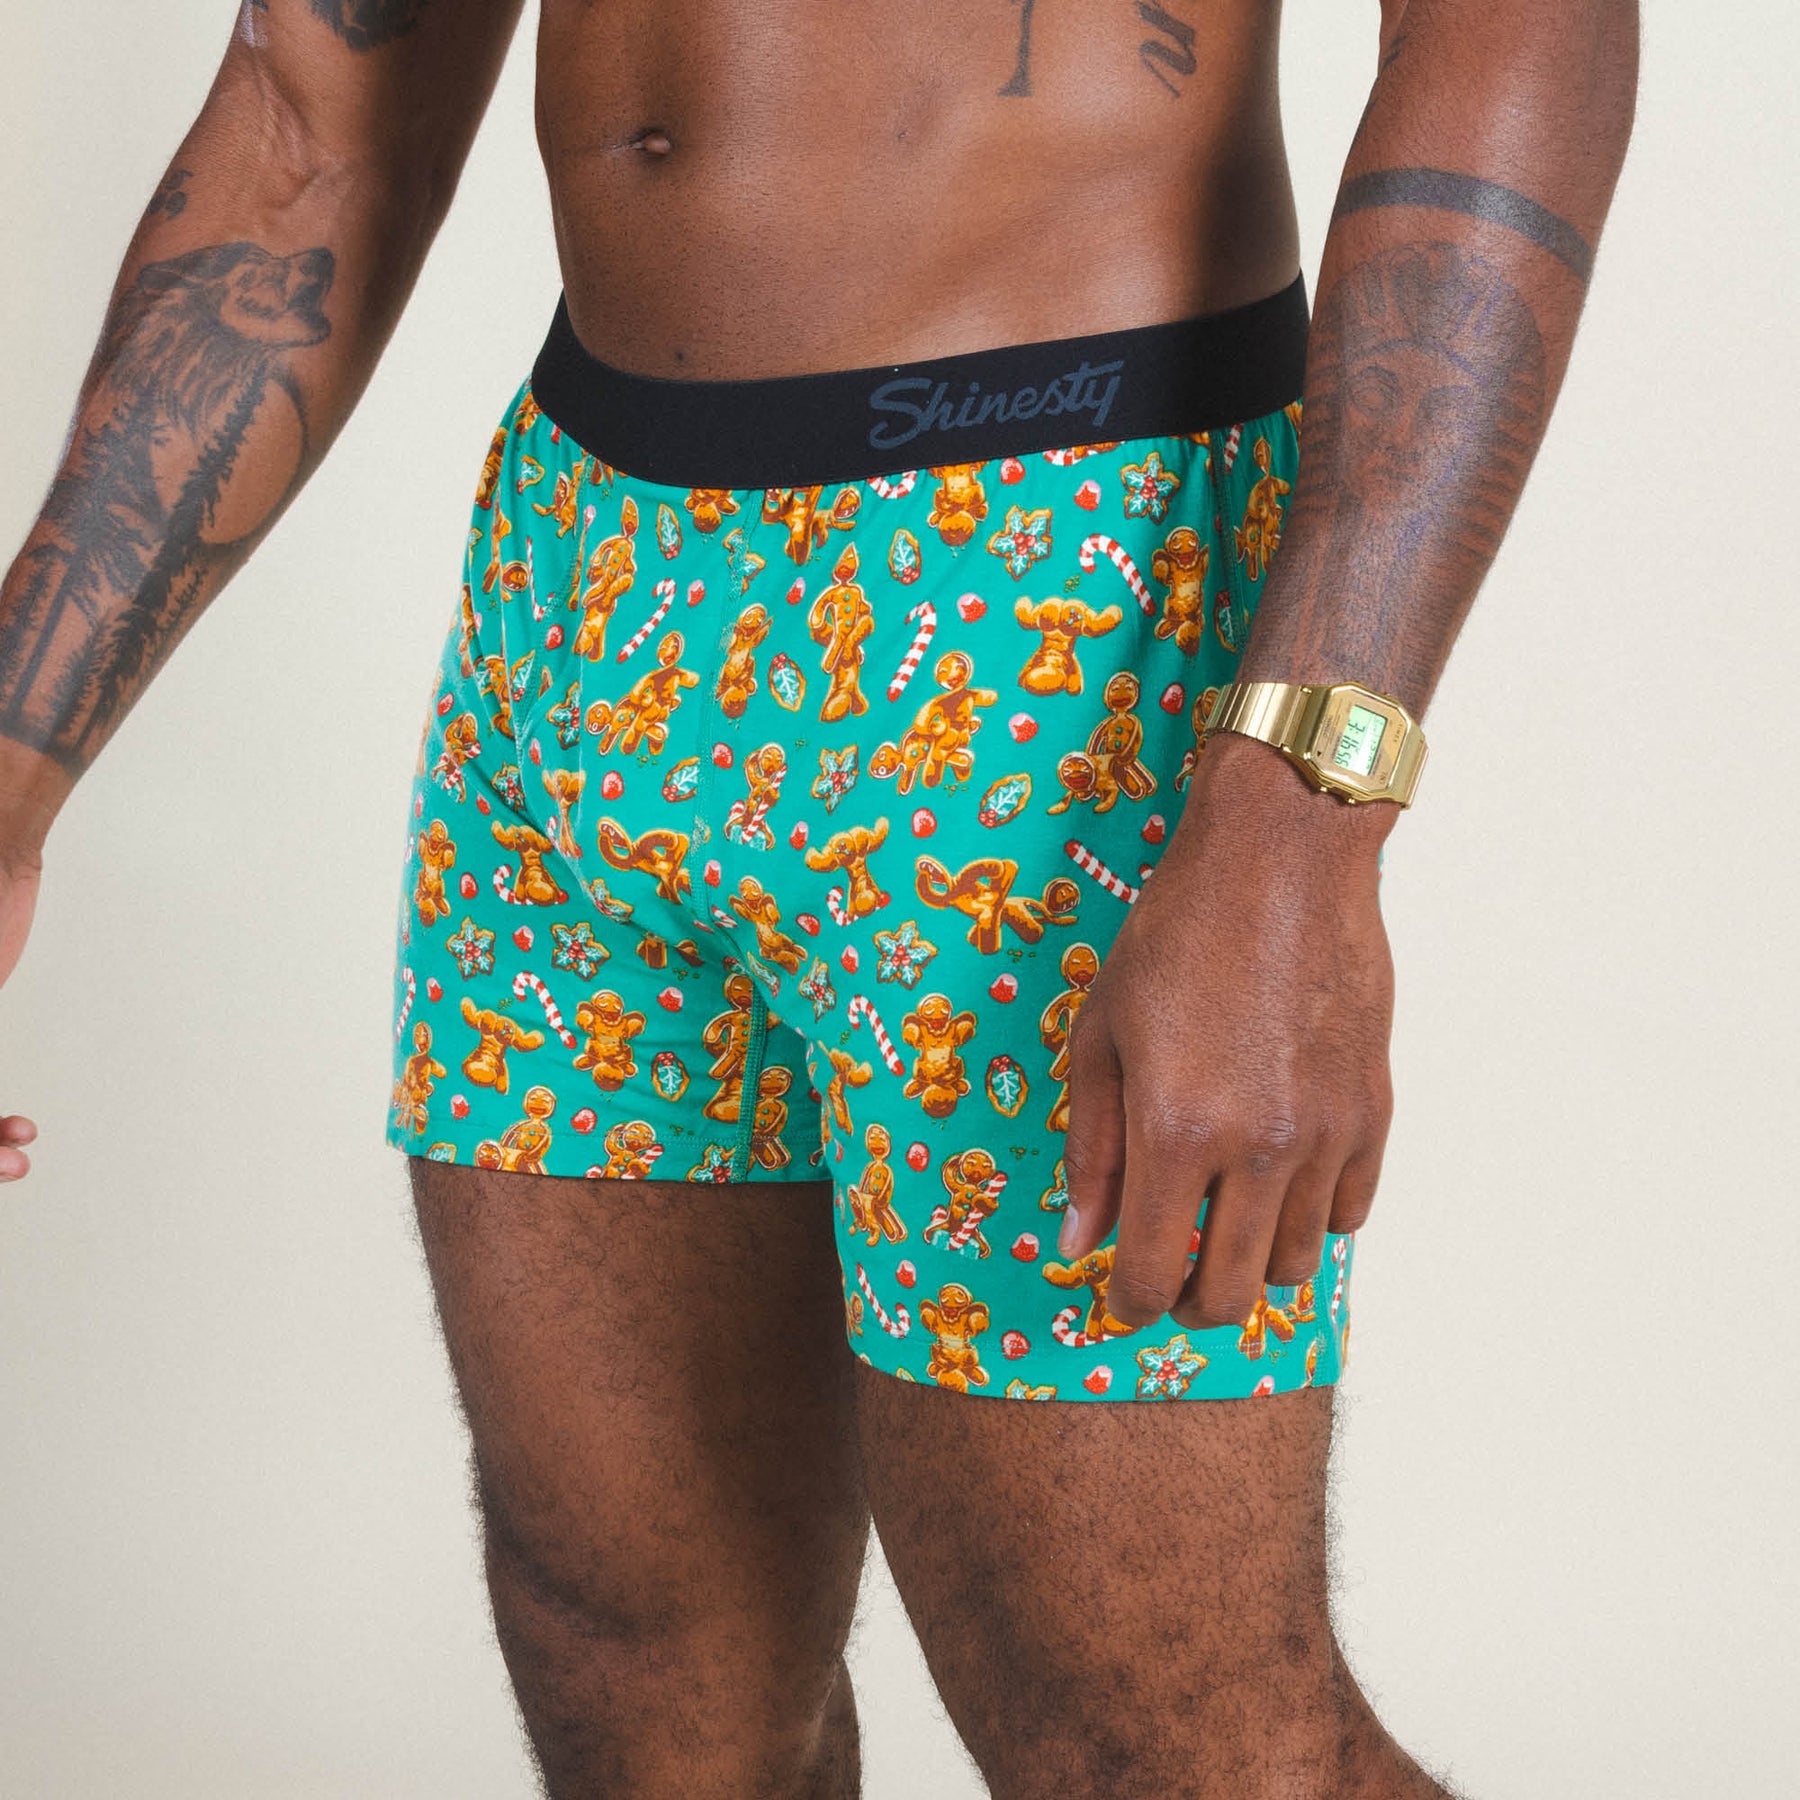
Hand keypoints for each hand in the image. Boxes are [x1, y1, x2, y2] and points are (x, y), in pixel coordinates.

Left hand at [1060, 731, 1397, 1331]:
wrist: (1282, 861)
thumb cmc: (1175, 936)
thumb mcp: (1101, 1033)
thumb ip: (1093, 1148)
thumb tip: (1081, 1238)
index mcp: (1175, 1130)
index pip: (1151, 1273)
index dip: (1128, 1304)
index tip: (1120, 1299)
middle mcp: (1258, 1147)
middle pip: (1229, 1295)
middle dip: (1188, 1303)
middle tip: (1168, 1276)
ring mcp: (1325, 1135)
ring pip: (1293, 1266)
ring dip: (1249, 1262)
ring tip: (1219, 1220)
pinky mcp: (1372, 1114)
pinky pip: (1347, 1215)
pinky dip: (1307, 1219)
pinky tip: (1275, 1182)